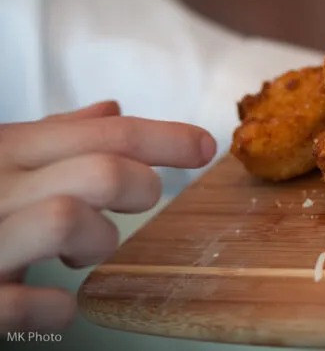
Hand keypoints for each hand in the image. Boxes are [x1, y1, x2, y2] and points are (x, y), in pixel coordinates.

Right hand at [0, 102, 215, 332]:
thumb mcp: (1, 162)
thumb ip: (53, 139)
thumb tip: (111, 110)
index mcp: (5, 150)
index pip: (103, 132)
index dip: (164, 136)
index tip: (207, 146)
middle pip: (99, 169)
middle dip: (138, 187)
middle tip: (133, 205)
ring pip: (67, 220)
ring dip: (95, 242)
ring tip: (83, 254)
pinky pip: (24, 304)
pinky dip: (55, 312)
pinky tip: (52, 311)